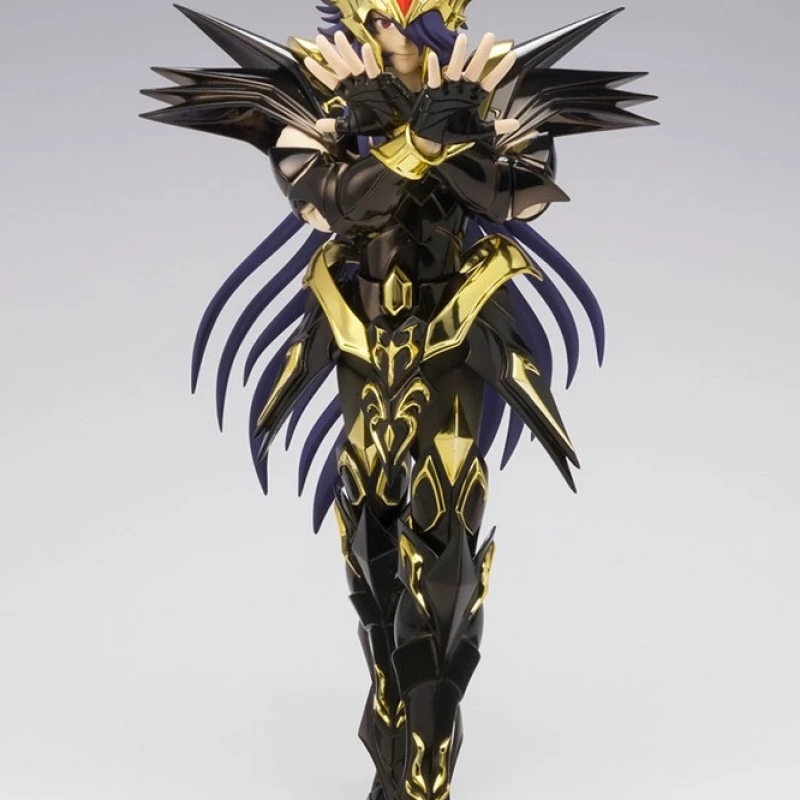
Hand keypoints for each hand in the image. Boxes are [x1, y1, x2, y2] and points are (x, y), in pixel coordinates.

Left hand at [305, 32, 412, 136]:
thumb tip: (316, 125)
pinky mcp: (380, 82)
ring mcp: (368, 81)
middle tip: (319, 39)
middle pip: (341, 66)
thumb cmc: (376, 123)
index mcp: (350, 93)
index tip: (308, 61)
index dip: (320, 71)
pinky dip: (369, 60)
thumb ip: (335, 124)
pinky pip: (374, 70)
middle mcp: (357, 84)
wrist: (396, 126)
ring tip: (338, 36)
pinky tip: (364, 48)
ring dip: (347, 50)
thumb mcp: (352, 126)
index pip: (332, 80)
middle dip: (330, 54)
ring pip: (355, 64)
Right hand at [410, 32, 519, 146]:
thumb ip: (496, 126)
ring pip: (454, 69)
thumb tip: (516, 124)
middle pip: (474, 68)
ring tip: (462, 39)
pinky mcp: (434, 93)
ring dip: (458, 54)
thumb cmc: (455, 130)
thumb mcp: (478, 131)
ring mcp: (449, 89)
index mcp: (474, 96)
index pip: (491, 81)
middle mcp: (463, 88)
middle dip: (482, 53)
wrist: (434, 138)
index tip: (512, 56)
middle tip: (490, 37)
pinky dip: (434, 69)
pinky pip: (434, 80)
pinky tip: (434, 58)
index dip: (500, 70)